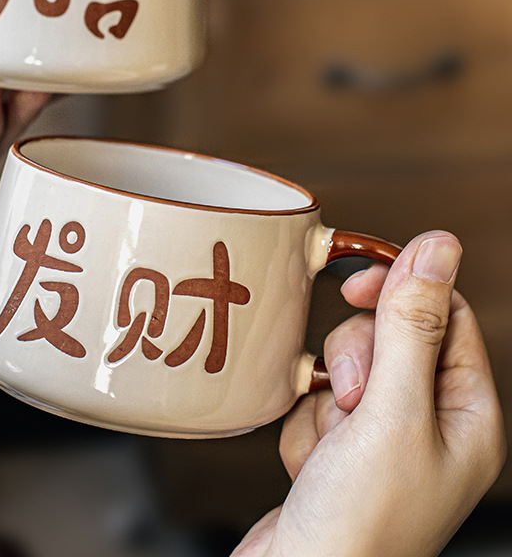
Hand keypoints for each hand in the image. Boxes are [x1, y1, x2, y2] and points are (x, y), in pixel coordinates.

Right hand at [233, 231, 505, 556]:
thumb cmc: (360, 524)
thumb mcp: (390, 413)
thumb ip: (409, 324)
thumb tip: (438, 247)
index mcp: (466, 416)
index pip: (445, 317)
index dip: (402, 291)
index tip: (356, 282)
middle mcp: (428, 424)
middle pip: (390, 338)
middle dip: (356, 359)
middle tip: (352, 399)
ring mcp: (381, 439)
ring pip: (346, 368)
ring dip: (325, 400)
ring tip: (331, 446)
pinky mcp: (338, 450)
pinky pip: (314, 401)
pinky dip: (304, 426)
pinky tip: (312, 467)